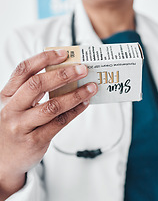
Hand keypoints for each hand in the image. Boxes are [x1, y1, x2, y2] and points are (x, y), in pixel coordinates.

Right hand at [0, 50, 97, 198]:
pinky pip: (59, 123)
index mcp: (6, 96)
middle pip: (37, 85)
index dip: (43, 59)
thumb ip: (32, 91)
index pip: (23, 71)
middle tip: (82, 69)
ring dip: (75, 94)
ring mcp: (22, 126)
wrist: (1, 161)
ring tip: (91, 87)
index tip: (63, 53)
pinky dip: (75, 111)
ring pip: (52, 106)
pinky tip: (85, 104)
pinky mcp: (35, 141)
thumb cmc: (13, 127)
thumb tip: (65, 73)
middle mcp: (11, 109)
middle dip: (63, 75)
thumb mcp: (14, 106)